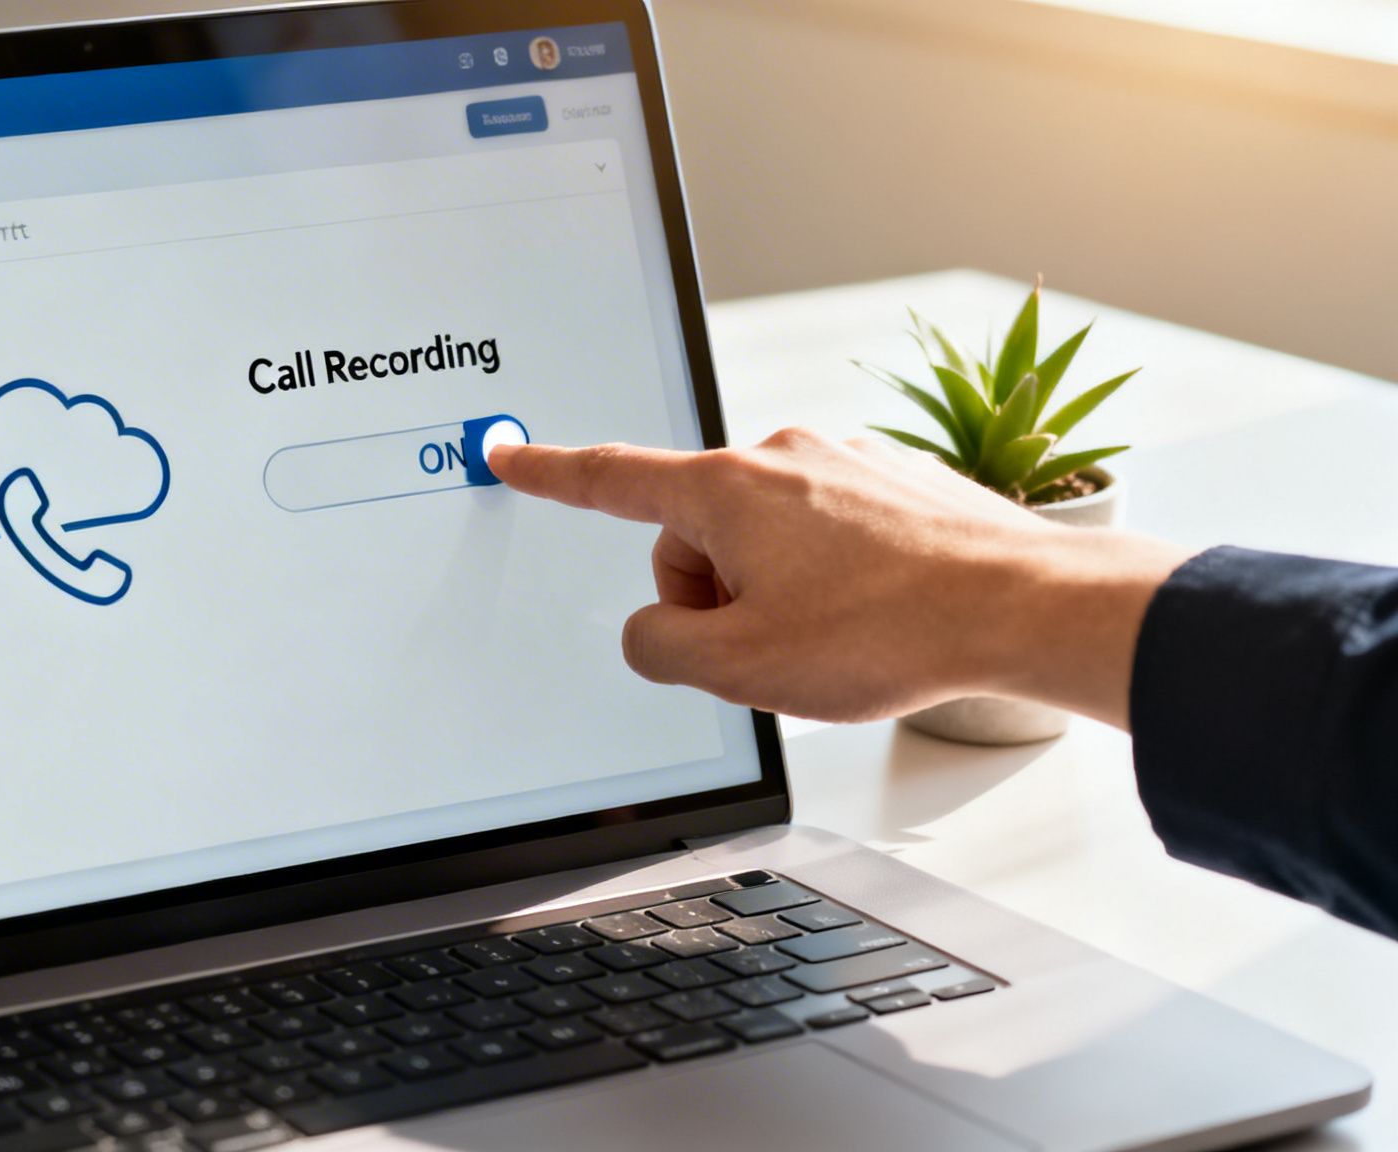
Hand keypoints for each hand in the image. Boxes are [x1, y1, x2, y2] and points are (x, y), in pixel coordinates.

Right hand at [488, 428, 1193, 726]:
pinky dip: (832, 579)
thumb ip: (660, 650)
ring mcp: (843, 463)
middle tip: (767, 649)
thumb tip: (654, 634)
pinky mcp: (894, 481)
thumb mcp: (741, 669)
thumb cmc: (892, 631)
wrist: (1027, 606)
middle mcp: (782, 456)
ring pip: (765, 539)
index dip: (551, 474)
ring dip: (775, 593)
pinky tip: (874, 617)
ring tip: (836, 637)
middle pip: (696, 533)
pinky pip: (826, 534)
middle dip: (713, 596)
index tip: (512, 454)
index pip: (611, 479)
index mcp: (728, 490)